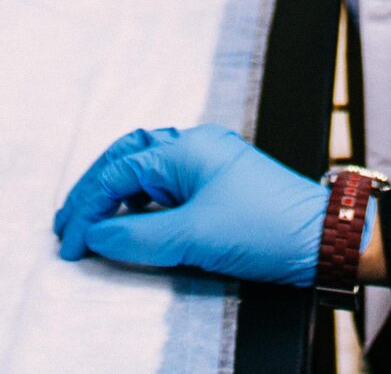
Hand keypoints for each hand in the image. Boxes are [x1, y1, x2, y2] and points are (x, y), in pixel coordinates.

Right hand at [53, 126, 324, 286]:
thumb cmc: (267, 227)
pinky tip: (131, 222)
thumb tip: (96, 237)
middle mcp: (193, 148)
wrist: (323, 238)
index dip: (88, 208)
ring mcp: (206, 165)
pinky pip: (165, 187)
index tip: (71, 242)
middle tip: (67, 225)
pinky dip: (139, 203)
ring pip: (145, 171)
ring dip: (114, 195)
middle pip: (126, 159)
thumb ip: (138, 236)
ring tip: (91, 224)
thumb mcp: (195, 236)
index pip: (119, 172)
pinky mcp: (216, 187)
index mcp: (186, 148)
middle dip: (93, 192)